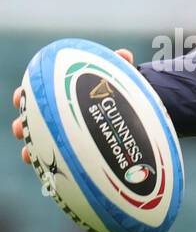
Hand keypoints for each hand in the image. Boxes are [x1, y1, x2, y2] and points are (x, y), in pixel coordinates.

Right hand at [11, 48, 133, 163]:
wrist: (140, 116)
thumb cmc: (125, 94)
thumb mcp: (123, 80)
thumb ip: (120, 67)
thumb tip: (124, 54)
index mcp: (65, 95)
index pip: (37, 93)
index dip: (25, 96)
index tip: (19, 99)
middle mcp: (63, 115)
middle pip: (35, 119)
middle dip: (22, 124)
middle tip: (19, 128)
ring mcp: (69, 135)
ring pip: (43, 142)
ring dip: (32, 148)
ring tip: (28, 154)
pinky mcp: (79, 154)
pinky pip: (61, 161)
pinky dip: (53, 168)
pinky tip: (49, 177)